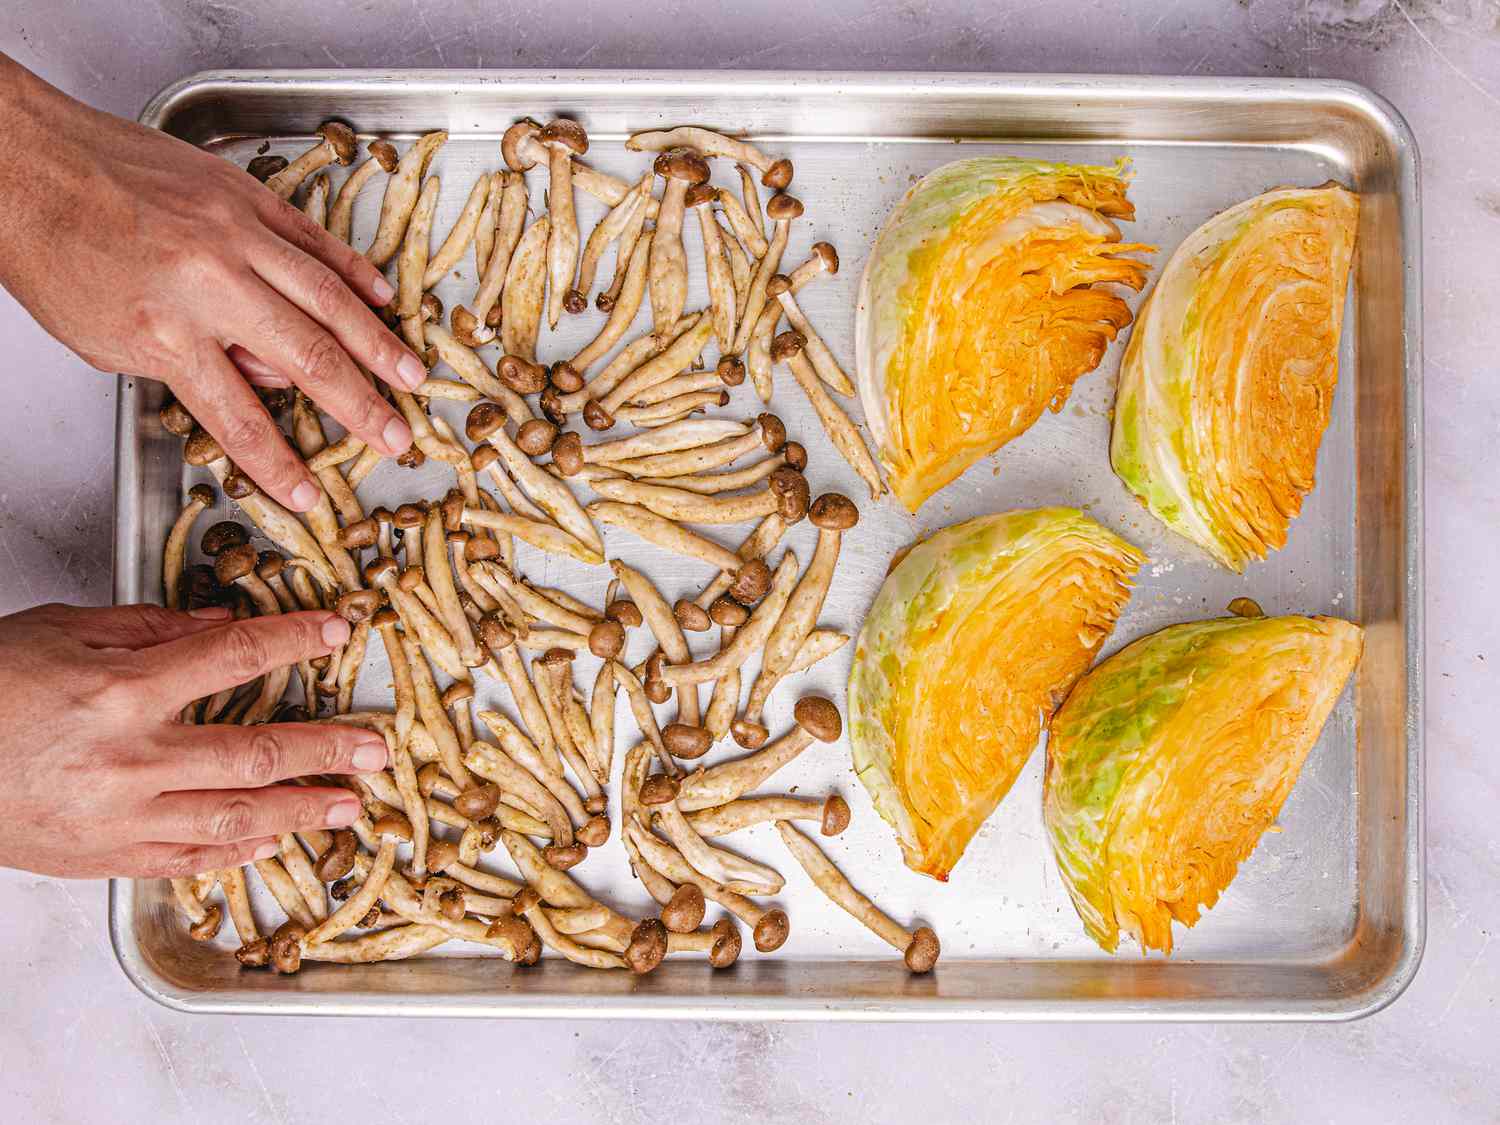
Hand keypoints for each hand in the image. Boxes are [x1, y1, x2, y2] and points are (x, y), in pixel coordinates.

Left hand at [0, 54, 423, 512]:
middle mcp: (211, 283)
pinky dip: (352, 269)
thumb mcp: (104, 339)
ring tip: (411, 377)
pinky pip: (313, 237)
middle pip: (306, 360)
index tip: (311, 497)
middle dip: (360, 407)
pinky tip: (382, 298)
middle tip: (397, 438)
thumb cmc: (55, 252)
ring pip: (327, 297)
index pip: (240, 417)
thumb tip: (262, 376)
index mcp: (168, 331)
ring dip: (377, 343)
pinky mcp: (244, 194)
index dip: (281, 465)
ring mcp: (235, 233)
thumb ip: (186, 365)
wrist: (27, 161)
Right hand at [0, 602, 389, 878]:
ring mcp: (120, 816)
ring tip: (350, 805)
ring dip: (302, 810)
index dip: (294, 640)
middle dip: (328, 750)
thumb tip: (225, 622)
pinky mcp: (104, 857)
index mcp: (122, 690)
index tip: (337, 632)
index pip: (234, 656)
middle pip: (255, 752)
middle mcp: (131, 758)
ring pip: (235, 816)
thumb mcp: (63, 630)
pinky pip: (187, 858)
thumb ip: (151, 627)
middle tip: (377, 750)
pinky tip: (274, 839)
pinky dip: (237, 851)